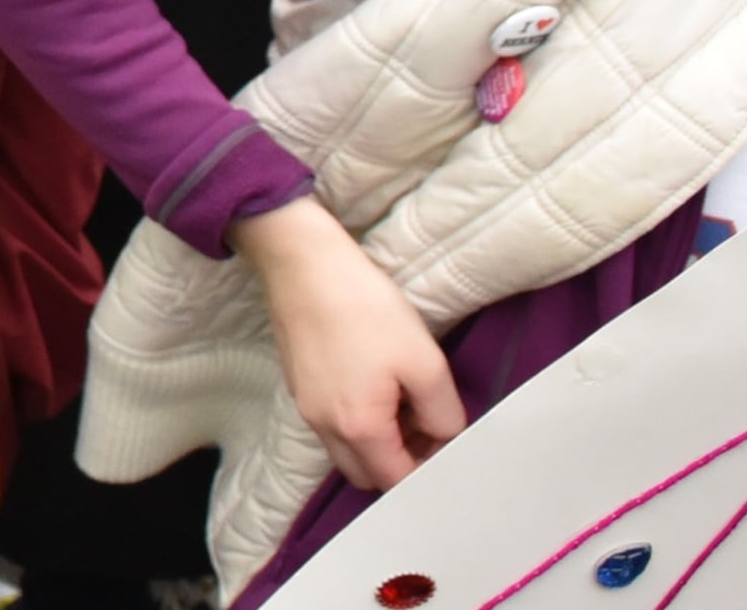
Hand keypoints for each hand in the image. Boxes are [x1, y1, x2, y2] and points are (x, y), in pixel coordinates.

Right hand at [234, 199, 460, 490]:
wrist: (302, 265)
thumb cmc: (367, 311)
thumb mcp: (425, 362)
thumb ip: (444, 413)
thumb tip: (444, 435)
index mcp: (360, 428)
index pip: (397, 480)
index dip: (428, 471)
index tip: (448, 444)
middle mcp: (325, 428)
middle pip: (366, 475)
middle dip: (398, 464)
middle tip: (426, 426)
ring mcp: (306, 407)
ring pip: (345, 451)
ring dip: (376, 444)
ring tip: (401, 401)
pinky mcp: (298, 385)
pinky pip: (331, 425)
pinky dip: (355, 422)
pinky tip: (372, 382)